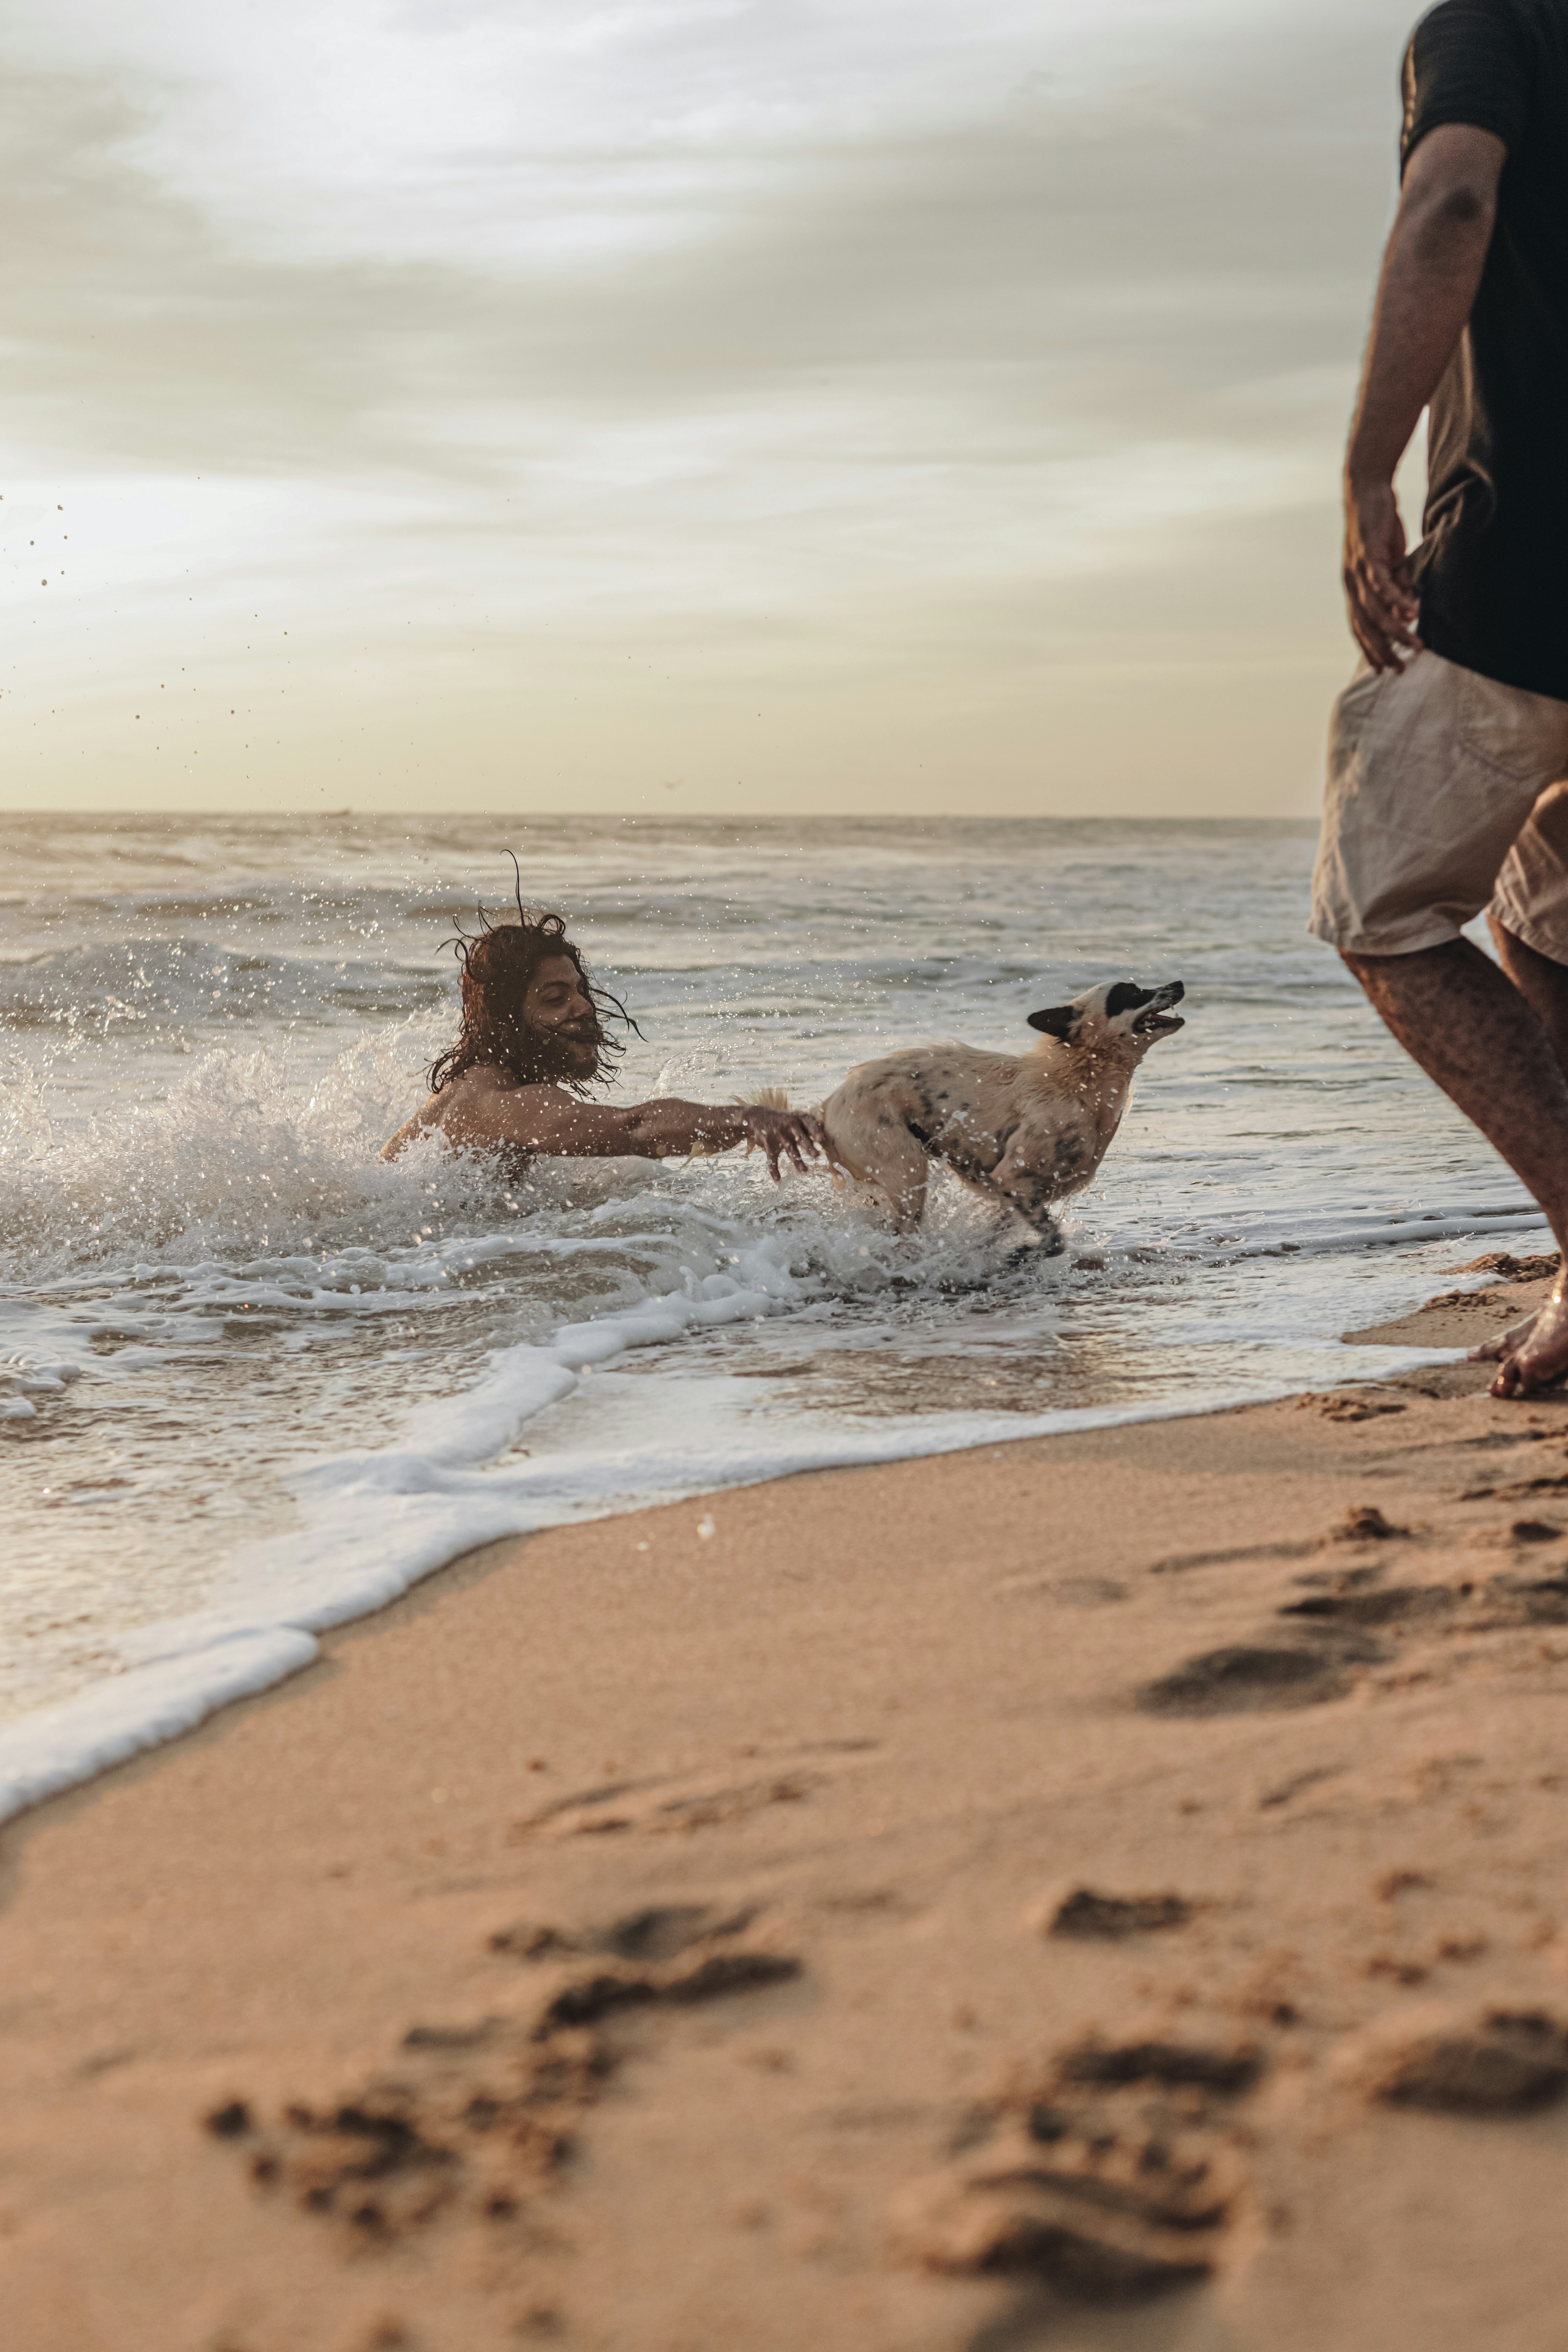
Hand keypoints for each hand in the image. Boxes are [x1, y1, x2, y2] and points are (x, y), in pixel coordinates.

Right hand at [742, 1105, 825, 1180]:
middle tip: (816, 1156)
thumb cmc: (785, 1120)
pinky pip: (771, 1157)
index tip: (821, 1139)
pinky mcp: (768, 1143)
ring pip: (789, 1149)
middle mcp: (788, 1124)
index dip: (815, 1131)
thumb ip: (809, 1127)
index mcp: (798, 1118)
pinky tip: (777, 1178)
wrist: (759, 1117)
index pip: (809, 1123)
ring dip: (797, 1160)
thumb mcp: (796, 1118)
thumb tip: (824, 1139)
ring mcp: (778, 1134)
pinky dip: (773, 1169)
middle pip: (800, 1137)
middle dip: (808, 1146)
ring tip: (804, 1170)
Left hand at [1343, 478, 1420, 670]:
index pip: (1359, 628)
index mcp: (1354, 590)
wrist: (1367, 493)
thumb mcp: (1391, 564)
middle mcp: (1351, 585)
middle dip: (1383, 650)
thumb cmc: (1380, 530)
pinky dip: (1396, 598)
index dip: (1370, 650)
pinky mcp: (1367, 554)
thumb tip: (1407, 612)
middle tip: (1401, 668)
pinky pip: (1381, 583)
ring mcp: (1356, 571)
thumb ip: (1398, 588)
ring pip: (1374, 609)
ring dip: (1396, 629)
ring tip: (1416, 644)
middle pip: (1365, 627)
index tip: (1383, 670)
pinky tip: (1412, 611)